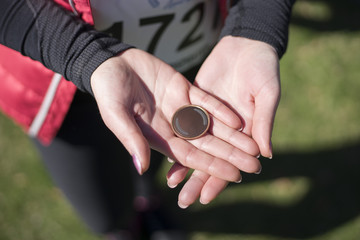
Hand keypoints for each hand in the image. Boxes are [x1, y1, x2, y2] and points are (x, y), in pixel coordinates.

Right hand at [90, 48, 260, 181]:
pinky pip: (206, 101)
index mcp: (158, 137)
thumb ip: (131, 139)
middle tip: (255, 166)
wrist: (112, 62)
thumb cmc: (108, 90)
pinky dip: (220, 110)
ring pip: (211, 125)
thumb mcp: (116, 115)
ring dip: (232, 136)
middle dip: (230, 155)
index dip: (212, 166)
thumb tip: (142, 168)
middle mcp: (173, 126)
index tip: (234, 176)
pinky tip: (239, 120)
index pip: (190, 157)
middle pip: (206, 145)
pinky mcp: (184, 89)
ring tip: (255, 146)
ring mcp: (180, 107)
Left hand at [168, 36, 279, 207]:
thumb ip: (264, 122)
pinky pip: (184, 123)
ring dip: (184, 164)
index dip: (219, 179)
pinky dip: (176, 137)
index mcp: (245, 132)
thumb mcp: (267, 94)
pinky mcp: (195, 102)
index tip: (206, 197)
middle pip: (209, 158)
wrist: (247, 44)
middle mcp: (224, 129)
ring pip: (194, 145)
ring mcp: (208, 117)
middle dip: (197, 180)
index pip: (230, 161)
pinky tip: (165, 151)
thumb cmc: (264, 69)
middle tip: (185, 200)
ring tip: (171, 183)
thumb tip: (266, 155)